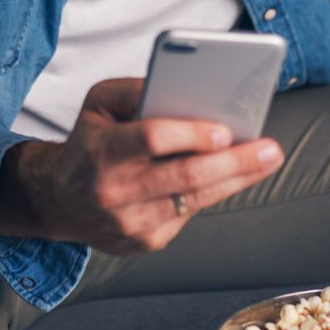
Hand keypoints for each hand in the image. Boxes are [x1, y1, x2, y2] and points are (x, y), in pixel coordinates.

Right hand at [0, 78, 284, 254]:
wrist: (58, 200)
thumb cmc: (89, 141)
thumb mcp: (99, 103)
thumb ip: (136, 90)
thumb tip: (185, 88)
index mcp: (101, 151)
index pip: (152, 140)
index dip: (191, 135)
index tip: (224, 129)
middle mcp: (115, 191)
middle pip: (186, 176)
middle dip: (235, 162)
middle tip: (270, 148)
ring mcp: (131, 222)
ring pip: (196, 199)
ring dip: (237, 179)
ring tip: (266, 159)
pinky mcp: (145, 242)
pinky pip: (189, 214)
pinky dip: (210, 192)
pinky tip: (229, 176)